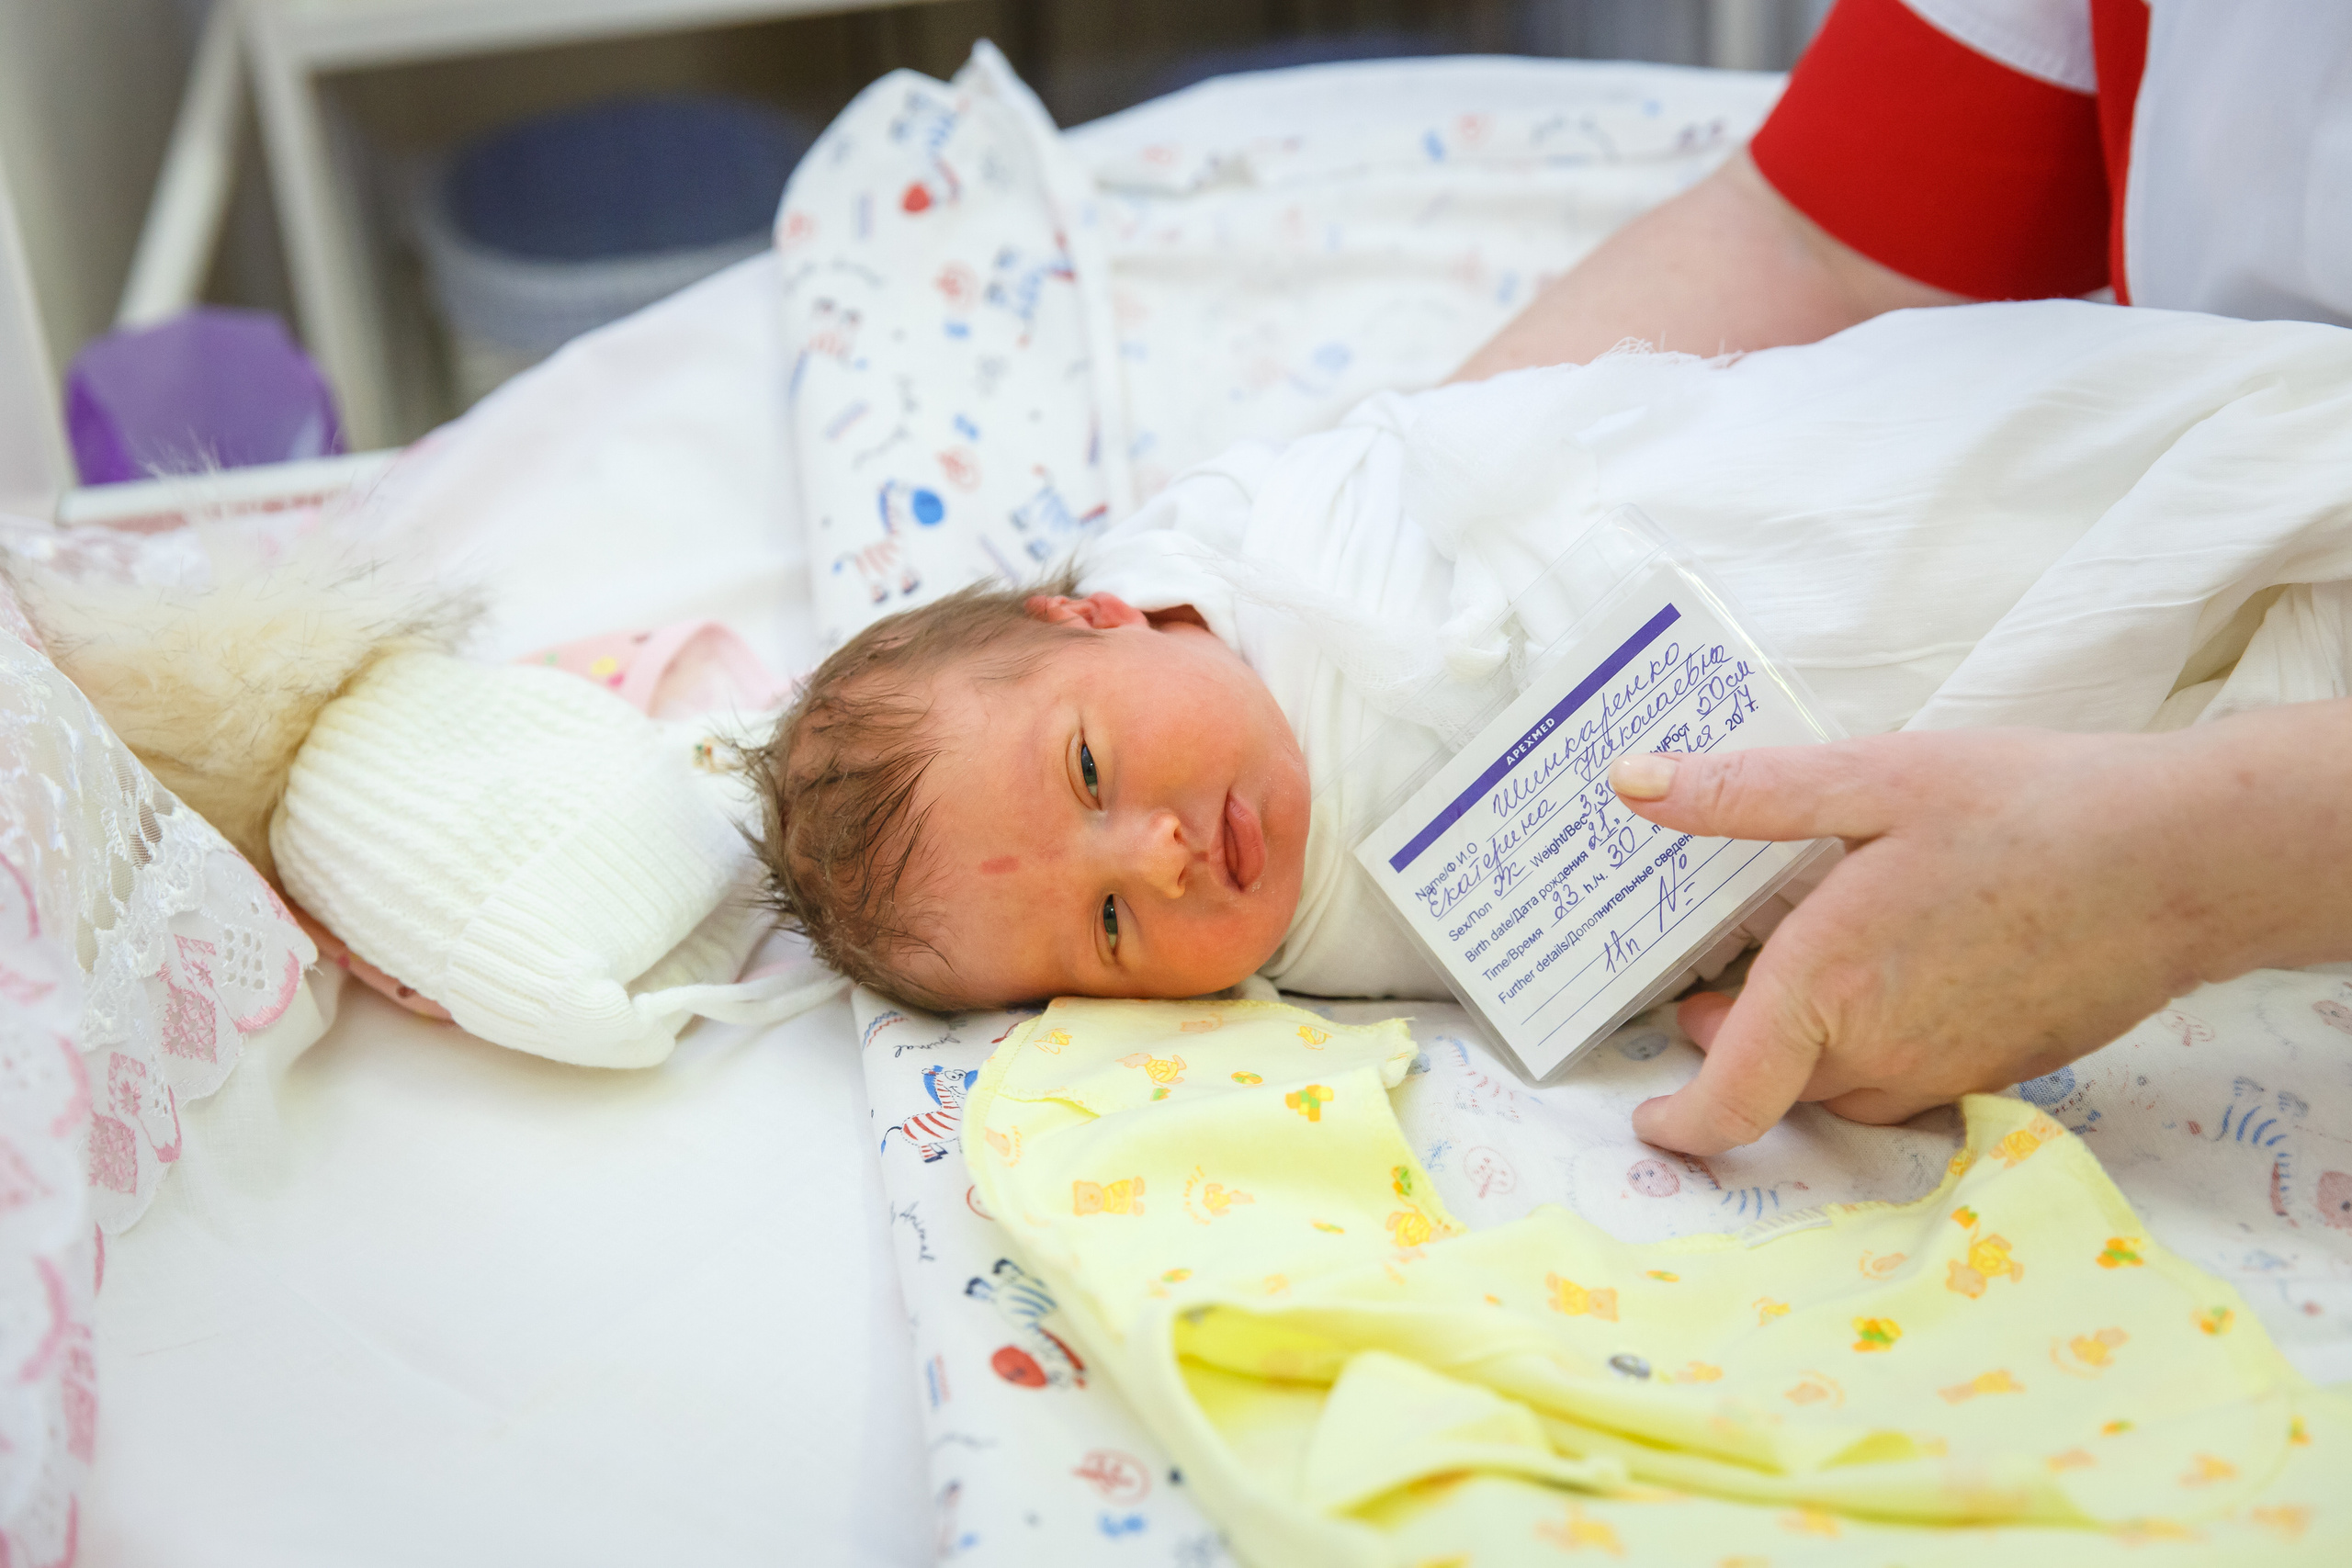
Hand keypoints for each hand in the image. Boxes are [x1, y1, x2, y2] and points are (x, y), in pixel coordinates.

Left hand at [1604, 726, 2240, 1154]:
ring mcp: (1949, 1070)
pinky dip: (1872, 1052)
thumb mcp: (1870, 778)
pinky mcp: (2004, 1068)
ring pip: (1844, 1091)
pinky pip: (1909, 1084)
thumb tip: (1632, 783)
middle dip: (1733, 1051)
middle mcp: (1882, 1052)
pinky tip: (1891, 981)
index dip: (1680, 1122)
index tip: (1652, 1115)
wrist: (2182, 860)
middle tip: (1712, 995)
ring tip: (1797, 983)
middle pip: (1779, 1087)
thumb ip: (1744, 794)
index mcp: (1827, 988)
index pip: (1730, 1101)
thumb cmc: (2024, 809)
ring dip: (1803, 1054)